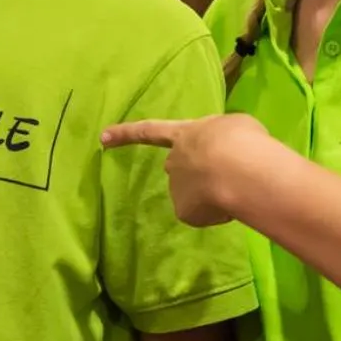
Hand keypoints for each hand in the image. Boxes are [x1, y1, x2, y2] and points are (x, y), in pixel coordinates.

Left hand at [101, 113, 272, 226]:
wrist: (238, 170)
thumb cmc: (238, 140)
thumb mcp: (232, 127)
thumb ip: (220, 138)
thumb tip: (221, 153)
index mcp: (183, 135)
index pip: (149, 131)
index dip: (125, 134)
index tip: (102, 137)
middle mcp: (173, 162)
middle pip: (180, 169)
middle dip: (196, 174)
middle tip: (225, 176)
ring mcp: (176, 188)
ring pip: (197, 194)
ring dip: (213, 194)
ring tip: (237, 188)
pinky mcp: (184, 212)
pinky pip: (204, 214)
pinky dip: (217, 212)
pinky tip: (231, 205)